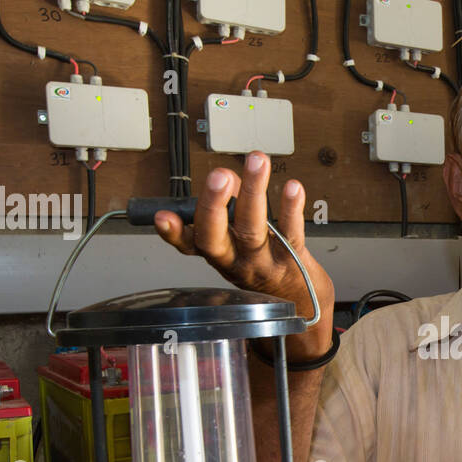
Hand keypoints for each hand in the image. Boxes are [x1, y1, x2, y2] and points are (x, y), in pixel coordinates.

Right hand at [154, 151, 334, 359]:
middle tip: (219, 177)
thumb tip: (228, 175)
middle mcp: (234, 261)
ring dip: (253, 191)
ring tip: (256, 162)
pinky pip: (291, 234)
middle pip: (215, 238)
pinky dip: (291, 209)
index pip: (187, 244)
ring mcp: (261, 263)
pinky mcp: (291, 261)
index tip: (163, 217)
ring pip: (252, 230)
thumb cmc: (263, 261)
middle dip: (214, 204)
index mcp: (216, 253)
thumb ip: (231, 202)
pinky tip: (292, 188)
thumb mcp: (237, 236)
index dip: (172, 232)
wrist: (298, 299)